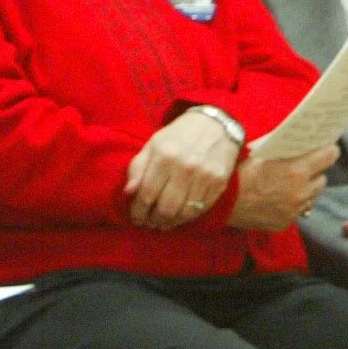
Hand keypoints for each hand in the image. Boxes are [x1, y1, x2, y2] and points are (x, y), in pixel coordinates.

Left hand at [125, 111, 239, 228]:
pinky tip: (179, 217)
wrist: (215, 125)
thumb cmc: (178, 136)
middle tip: (149, 223)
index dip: (138, 212)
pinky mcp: (219, 183)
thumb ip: (137, 168)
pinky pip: (200, 209)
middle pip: (165, 209)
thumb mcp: (153, 145)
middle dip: (153, 221)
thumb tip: (128, 192)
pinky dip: (187, 218)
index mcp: (164, 156)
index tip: (136, 218)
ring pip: (183, 213)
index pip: (146, 194)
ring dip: (170, 223)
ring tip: (162, 223)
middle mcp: (185, 168)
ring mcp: (204, 177)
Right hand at [227, 144, 338, 231]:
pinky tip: (279, 198)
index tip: (327, 148)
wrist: (222, 200)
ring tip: (291, 184)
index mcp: (297, 171)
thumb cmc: (240, 172)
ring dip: (306, 189)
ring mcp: (294, 210)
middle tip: (305, 167)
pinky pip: (298, 211)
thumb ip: (286, 149)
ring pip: (312, 196)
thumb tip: (303, 142)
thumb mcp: (263, 152)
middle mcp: (300, 192)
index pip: (329, 156)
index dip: (329, 150)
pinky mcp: (285, 223)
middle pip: (323, 179)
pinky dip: (292, 204)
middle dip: (315, 172)